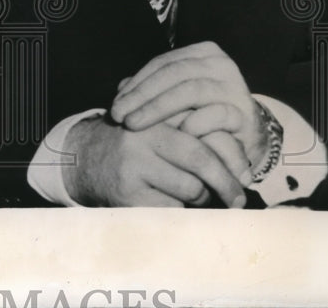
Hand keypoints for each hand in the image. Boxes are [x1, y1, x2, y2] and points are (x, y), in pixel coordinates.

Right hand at [62, 114, 245, 207]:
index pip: (204, 134)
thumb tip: (243, 169)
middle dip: (226, 183)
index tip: (244, 174)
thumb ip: (194, 134)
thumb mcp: (159, 127)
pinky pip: (171, 209)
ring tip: (191, 194)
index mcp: (154, 116)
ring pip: (190, 189)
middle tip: (238, 199)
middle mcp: (142, 137)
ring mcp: (132, 166)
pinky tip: (166, 201)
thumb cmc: (135, 145)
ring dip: (199, 197)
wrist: (83, 158)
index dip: (230, 157)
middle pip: (200, 161)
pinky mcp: (127, 194)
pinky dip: (177, 210)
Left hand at [110, 42, 267, 170]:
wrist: (243, 140)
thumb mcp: (174, 99)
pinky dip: (193, 123)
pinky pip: (215, 114)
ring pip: (189, 90)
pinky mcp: (245, 112)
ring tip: (134, 124)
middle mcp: (220, 63)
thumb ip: (151, 90)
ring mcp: (235, 85)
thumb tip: (119, 88)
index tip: (114, 104)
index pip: (162, 63)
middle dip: (141, 95)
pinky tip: (173, 135)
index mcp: (202, 53)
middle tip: (118, 115)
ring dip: (157, 108)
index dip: (135, 83)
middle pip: (172, 73)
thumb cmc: (201, 115)